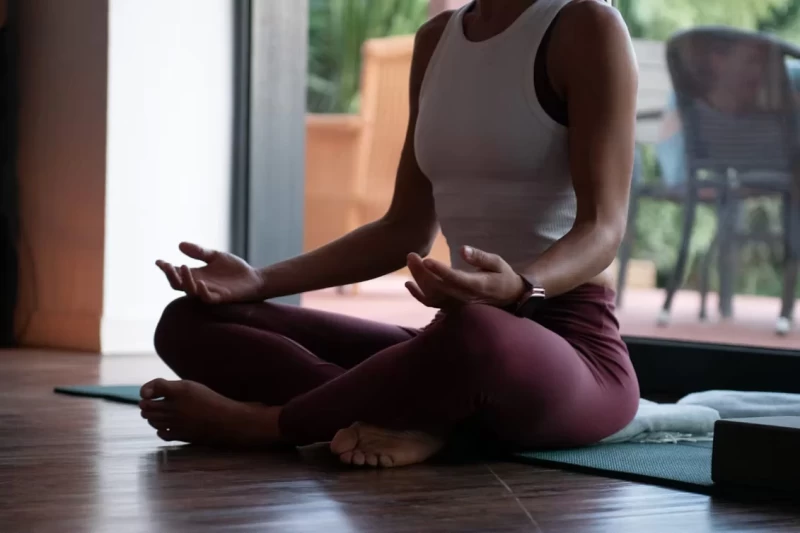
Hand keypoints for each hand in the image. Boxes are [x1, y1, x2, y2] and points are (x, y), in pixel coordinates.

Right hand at [156, 242, 265, 303]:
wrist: (254, 279)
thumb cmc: (234, 270)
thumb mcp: (215, 256)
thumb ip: (200, 252)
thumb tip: (180, 245)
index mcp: (196, 275)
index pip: (176, 274)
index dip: (166, 268)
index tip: (158, 261)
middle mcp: (199, 285)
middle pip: (178, 285)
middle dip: (170, 275)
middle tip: (167, 266)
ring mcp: (209, 292)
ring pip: (190, 292)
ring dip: (185, 280)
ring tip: (183, 267)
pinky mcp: (221, 298)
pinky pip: (207, 298)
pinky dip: (202, 291)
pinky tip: (200, 282)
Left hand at [405, 246, 525, 308]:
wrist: (509, 298)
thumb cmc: (502, 276)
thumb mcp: (497, 262)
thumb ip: (480, 257)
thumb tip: (463, 250)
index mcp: (477, 285)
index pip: (455, 279)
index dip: (439, 270)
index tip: (426, 259)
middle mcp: (465, 298)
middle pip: (439, 287)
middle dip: (422, 271)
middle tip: (411, 255)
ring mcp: (457, 305)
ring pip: (432, 295)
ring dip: (418, 279)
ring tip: (411, 261)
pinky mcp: (452, 307)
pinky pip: (432, 304)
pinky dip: (418, 295)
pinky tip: (408, 284)